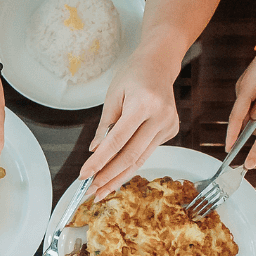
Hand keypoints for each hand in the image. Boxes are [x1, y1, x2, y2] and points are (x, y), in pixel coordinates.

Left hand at [80, 50, 179, 198]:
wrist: (159, 64)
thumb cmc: (133, 76)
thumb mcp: (113, 96)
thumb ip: (104, 126)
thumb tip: (95, 152)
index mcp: (144, 104)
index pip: (117, 141)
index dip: (99, 162)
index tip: (84, 176)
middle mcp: (160, 116)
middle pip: (131, 156)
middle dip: (108, 177)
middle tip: (90, 192)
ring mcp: (168, 125)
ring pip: (140, 159)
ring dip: (118, 177)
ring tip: (100, 191)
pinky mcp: (171, 130)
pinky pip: (146, 153)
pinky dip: (129, 165)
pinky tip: (115, 175)